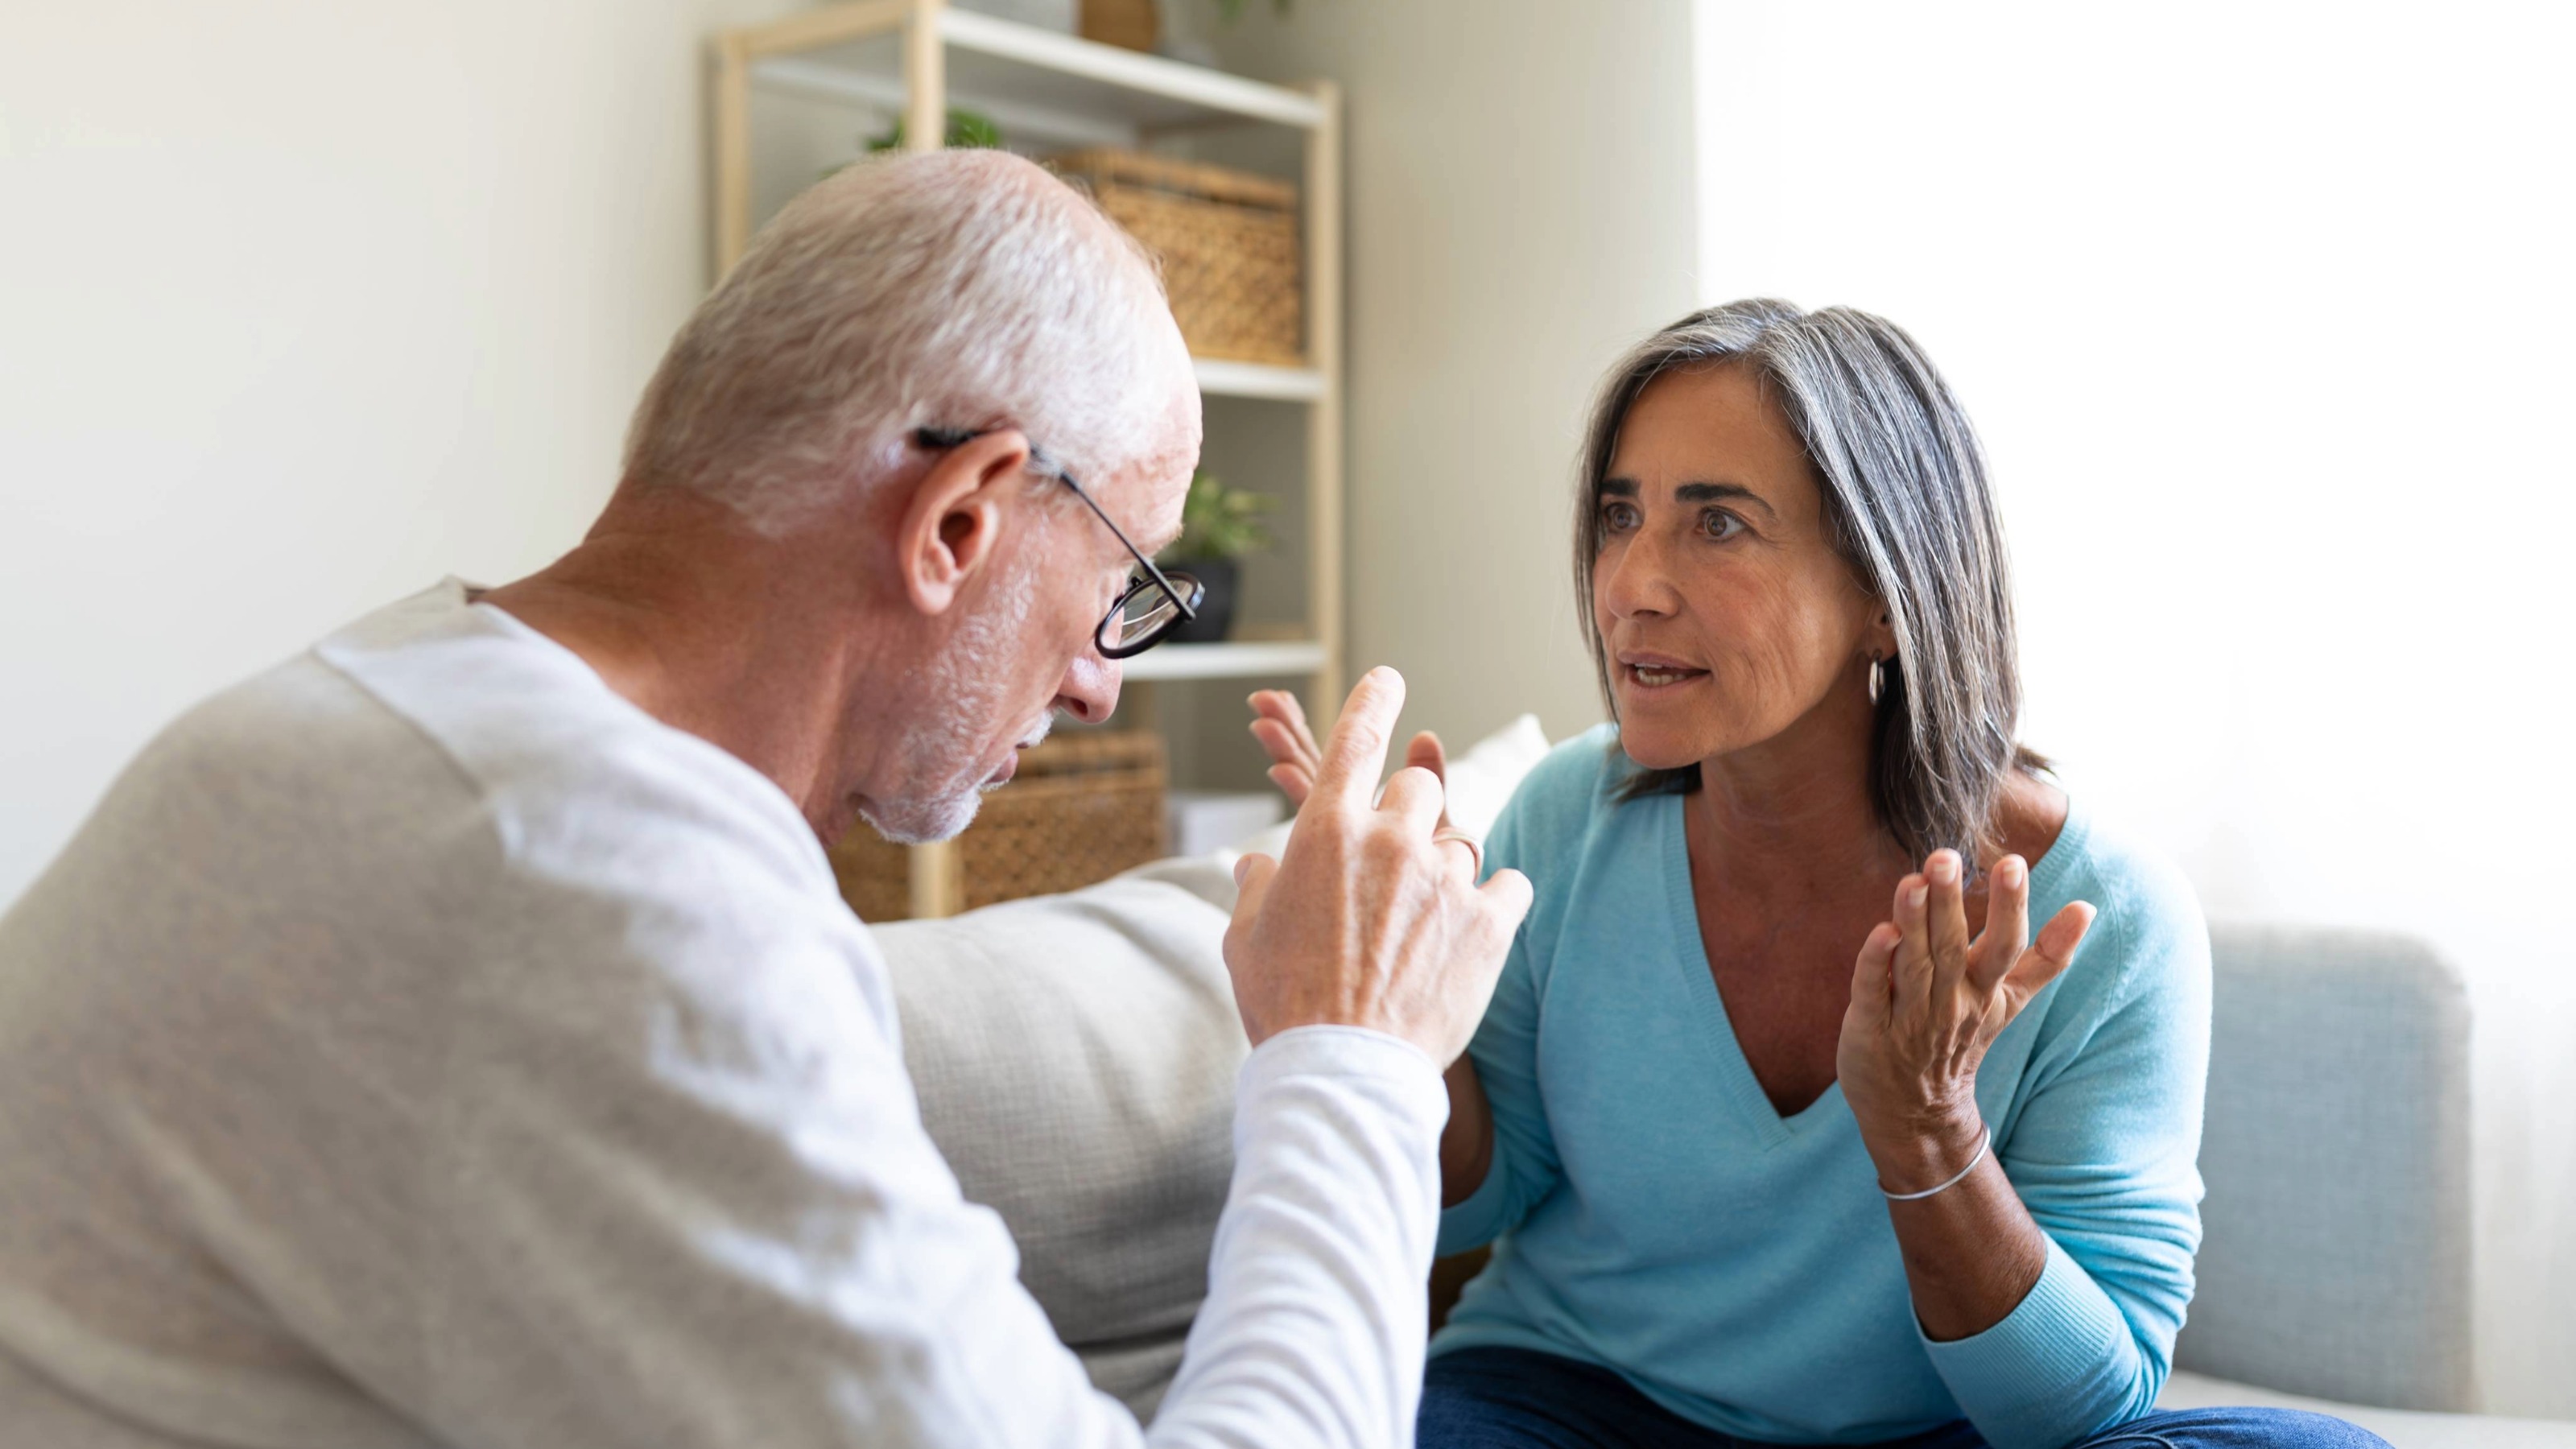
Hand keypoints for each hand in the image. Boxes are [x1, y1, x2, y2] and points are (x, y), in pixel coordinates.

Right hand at [1224, 669, 1532, 1065]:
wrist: (1342, 1071)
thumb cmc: (1283, 1004)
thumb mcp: (1246, 936)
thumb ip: (1259, 886)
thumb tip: (1261, 865)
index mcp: (1325, 831)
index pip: (1356, 737)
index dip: (1374, 699)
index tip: (1389, 680)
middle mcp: (1389, 840)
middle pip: (1417, 789)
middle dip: (1407, 817)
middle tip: (1391, 871)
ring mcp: (1443, 879)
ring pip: (1460, 842)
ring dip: (1443, 870)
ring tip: (1420, 924)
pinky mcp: (1489, 923)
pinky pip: (1509, 884)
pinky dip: (1496, 901)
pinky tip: (1475, 927)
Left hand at [1835, 849, 2094, 1190]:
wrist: (1915, 1111)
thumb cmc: (1960, 1038)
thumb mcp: (2009, 1001)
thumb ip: (2047, 956)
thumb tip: (2090, 907)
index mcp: (1986, 990)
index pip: (2006, 945)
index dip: (2010, 906)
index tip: (2014, 862)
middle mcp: (1951, 1001)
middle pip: (1953, 947)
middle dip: (1950, 901)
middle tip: (1946, 856)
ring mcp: (1910, 1015)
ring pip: (1913, 964)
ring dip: (1912, 923)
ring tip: (1912, 881)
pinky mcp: (1869, 1026)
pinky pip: (1872, 991)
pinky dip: (1875, 964)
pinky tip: (1879, 932)